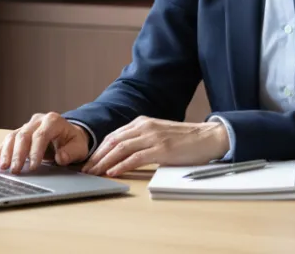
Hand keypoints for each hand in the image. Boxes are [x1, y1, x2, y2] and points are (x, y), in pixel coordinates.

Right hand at [0, 112, 89, 174]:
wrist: (69, 135)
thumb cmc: (73, 142)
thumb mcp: (79, 147)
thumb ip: (71, 152)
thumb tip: (61, 157)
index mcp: (53, 121)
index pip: (41, 135)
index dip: (35, 151)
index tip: (33, 167)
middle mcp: (38, 120)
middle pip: (24, 135)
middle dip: (18, 154)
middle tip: (15, 170)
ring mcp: (28, 125)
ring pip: (13, 136)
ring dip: (7, 153)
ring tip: (3, 168)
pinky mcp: (20, 132)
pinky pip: (8, 140)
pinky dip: (1, 150)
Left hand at [83, 116, 229, 177]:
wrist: (208, 137)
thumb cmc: (186, 139)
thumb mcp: (160, 134)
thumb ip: (143, 139)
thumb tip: (123, 154)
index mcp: (143, 122)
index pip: (114, 135)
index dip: (99, 149)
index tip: (89, 161)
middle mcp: (146, 127)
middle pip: (113, 141)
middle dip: (97, 156)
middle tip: (86, 170)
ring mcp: (153, 137)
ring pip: (121, 149)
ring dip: (105, 162)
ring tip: (94, 173)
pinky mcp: (161, 149)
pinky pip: (136, 158)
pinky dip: (121, 165)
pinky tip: (113, 172)